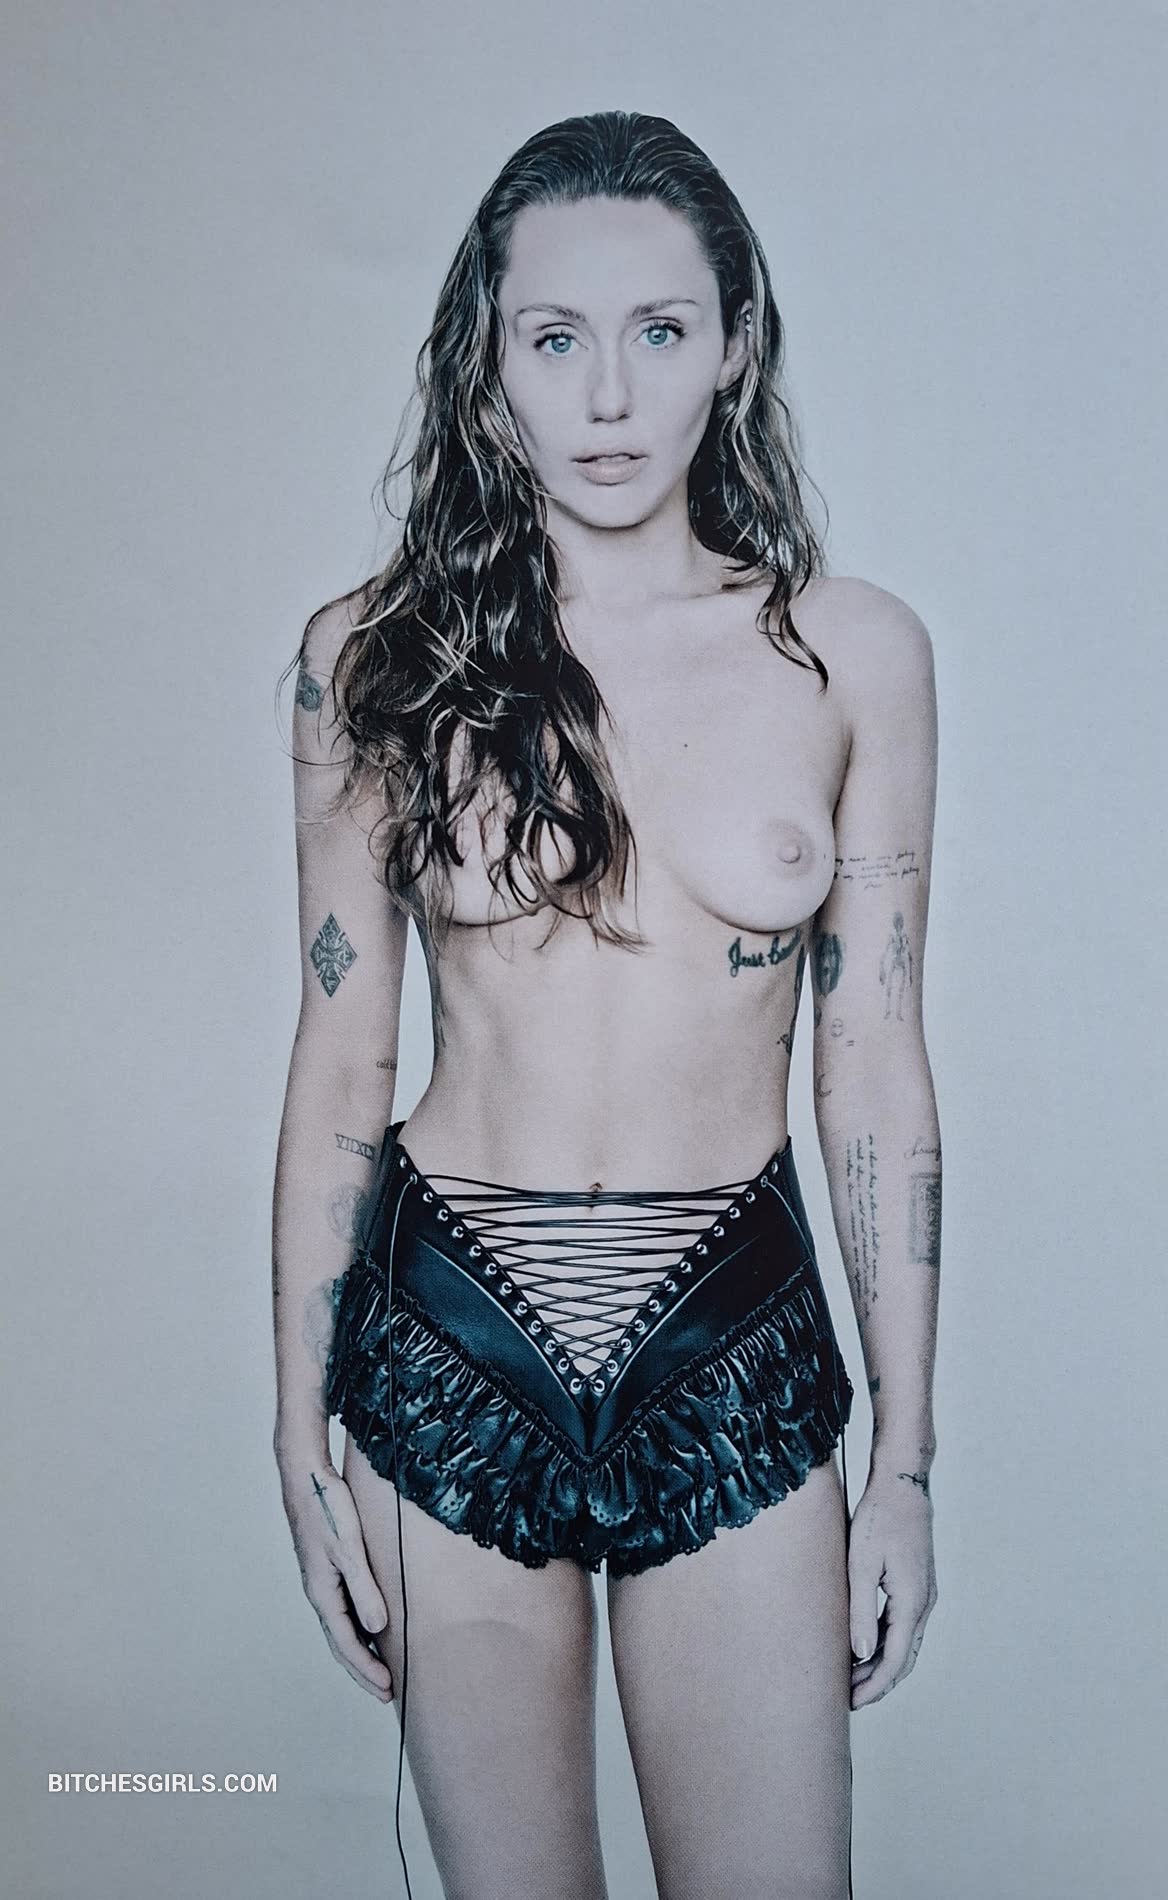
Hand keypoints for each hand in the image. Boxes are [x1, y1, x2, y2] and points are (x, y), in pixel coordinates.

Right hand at [277, 1448, 393, 1701]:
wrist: (306, 1477)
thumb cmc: (327, 1509)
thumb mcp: (349, 1549)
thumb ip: (364, 1589)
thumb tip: (378, 1628)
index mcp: (323, 1593)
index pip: (345, 1644)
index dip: (366, 1669)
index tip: (387, 1689)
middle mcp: (321, 1592)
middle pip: (341, 1642)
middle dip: (363, 1669)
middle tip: (386, 1691)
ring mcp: (323, 1580)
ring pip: (343, 1626)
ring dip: (361, 1650)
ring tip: (381, 1668)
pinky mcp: (329, 1567)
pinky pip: (345, 1608)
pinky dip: (358, 1626)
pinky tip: (373, 1626)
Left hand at [847, 1463, 937, 1709]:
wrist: (903, 1486)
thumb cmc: (879, 1519)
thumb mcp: (861, 1564)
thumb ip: (861, 1611)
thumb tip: (860, 1654)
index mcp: (912, 1602)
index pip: (896, 1660)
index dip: (875, 1685)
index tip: (853, 1702)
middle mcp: (924, 1604)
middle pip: (905, 1658)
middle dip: (879, 1683)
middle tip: (849, 1699)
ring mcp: (924, 1595)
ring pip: (906, 1644)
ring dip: (882, 1665)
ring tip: (853, 1679)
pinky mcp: (918, 1586)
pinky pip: (904, 1626)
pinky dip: (887, 1644)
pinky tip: (865, 1647)